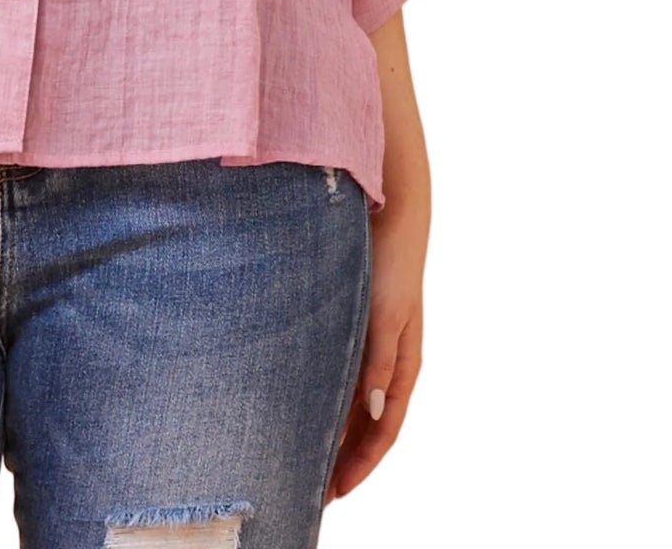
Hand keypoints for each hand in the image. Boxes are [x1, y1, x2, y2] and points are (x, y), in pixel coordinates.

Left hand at [325, 204, 426, 502]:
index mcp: (404, 364)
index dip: (361, 464)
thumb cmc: (391, 259)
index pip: (384, 430)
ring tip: (300, 457)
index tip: (335, 493)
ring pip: (348, 401)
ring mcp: (369, 341)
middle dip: (343, 458)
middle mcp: (387, 360)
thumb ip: (381, 361)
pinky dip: (322, 396)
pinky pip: (336, 372)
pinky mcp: (350, 321)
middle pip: (365, 424)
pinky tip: (297, 404)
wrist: (385, 207)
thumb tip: (372, 411)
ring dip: (330, 431)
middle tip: (311, 490)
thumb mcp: (388, 313)